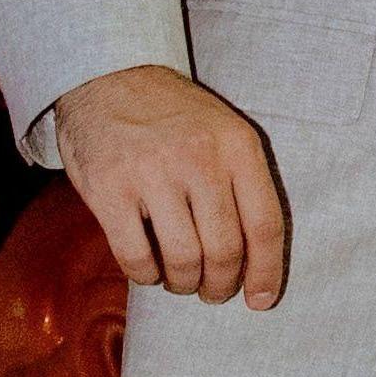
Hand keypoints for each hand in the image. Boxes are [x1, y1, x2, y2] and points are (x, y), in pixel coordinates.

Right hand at [53, 63, 288, 307]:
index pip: (265, 225)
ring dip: (184, 283)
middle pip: (225, 249)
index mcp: (238, 148)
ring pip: (183, 258)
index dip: (267, 272)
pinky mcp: (109, 189)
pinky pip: (136, 255)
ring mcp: (152, 174)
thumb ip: (243, 184)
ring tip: (181, 282)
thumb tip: (258, 259)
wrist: (108, 76)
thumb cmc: (174, 117)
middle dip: (222, 285)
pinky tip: (148, 271)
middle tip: (214, 292)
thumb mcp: (224, 133)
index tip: (262, 300)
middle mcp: (199, 159)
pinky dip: (146, 275)